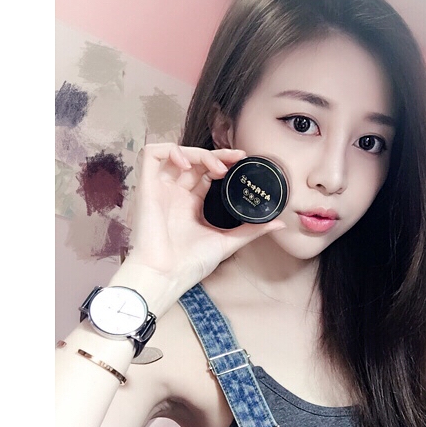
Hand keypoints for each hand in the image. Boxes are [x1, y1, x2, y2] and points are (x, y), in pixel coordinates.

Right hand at [121, 144, 284, 309]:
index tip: (242, 161)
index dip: (223, 162)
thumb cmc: (191, 264)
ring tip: (217, 168)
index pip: (207, 172)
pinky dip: (170, 151)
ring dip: (198, 153)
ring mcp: (161, 188)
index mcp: (191, 204)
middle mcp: (175, 193)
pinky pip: (151, 154)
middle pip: (195, 161)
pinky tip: (187, 163)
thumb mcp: (227, 242)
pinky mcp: (146, 186)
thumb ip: (251, 230)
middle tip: (237, 158)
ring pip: (176, 154)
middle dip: (217, 155)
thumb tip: (279, 224)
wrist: (168, 275)